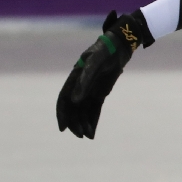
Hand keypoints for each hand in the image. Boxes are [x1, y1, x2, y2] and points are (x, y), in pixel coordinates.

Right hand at [56, 10, 147, 138]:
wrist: (120, 46)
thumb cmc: (105, 50)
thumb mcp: (95, 62)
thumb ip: (85, 79)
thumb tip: (75, 100)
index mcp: (75, 76)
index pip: (64, 98)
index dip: (62, 113)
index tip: (63, 128)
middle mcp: (80, 85)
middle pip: (73, 107)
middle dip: (75, 122)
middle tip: (80, 135)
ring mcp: (90, 89)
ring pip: (83, 110)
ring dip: (84, 123)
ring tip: (88, 136)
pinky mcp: (100, 92)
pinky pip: (94, 109)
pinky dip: (93, 120)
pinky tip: (93, 132)